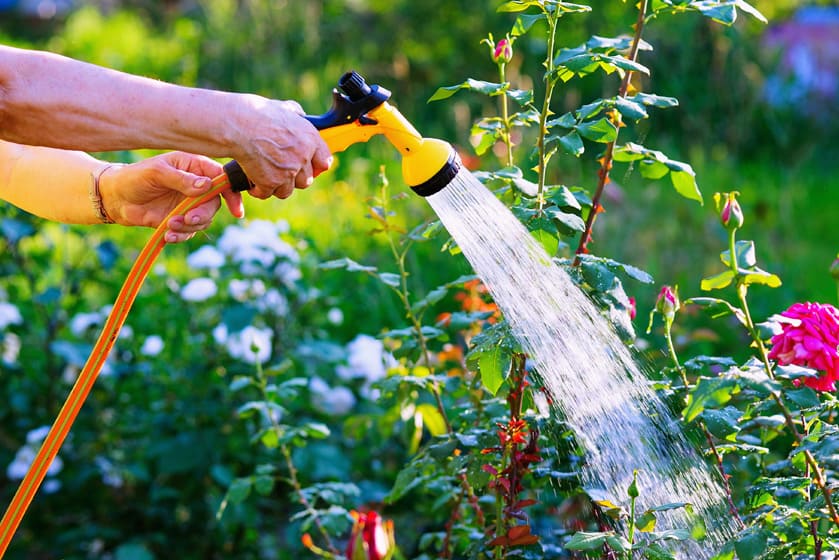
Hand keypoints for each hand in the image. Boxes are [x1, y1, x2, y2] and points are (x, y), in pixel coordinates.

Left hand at [99, 151, 244, 242]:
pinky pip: (190, 231)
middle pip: (214, 203)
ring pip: (203, 220)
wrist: (115, 197)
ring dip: (189, 227)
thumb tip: (206, 186)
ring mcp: (188, 204)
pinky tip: (167, 235)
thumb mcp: (157, 172)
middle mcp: (196, 186)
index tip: (235, 210)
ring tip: (169, 226)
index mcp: (194, 167)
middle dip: (203, 214)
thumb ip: (182, 179)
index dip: (231, 193)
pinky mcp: (179, 220)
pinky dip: (181, 236)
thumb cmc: (135, 177)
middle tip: (188, 219)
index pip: (221, 178)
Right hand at [230, 97, 331, 199]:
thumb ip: (295, 116)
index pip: (324, 162)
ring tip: (265, 174)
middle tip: (280, 170)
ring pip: (287, 191)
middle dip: (293, 178)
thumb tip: (299, 116)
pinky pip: (267, 193)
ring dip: (276, 186)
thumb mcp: (283, 108)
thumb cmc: (257, 114)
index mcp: (309, 138)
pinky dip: (258, 189)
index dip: (316, 167)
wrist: (237, 125)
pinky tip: (252, 180)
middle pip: (306, 181)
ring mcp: (287, 172)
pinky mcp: (270, 182)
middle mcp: (302, 157)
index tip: (309, 168)